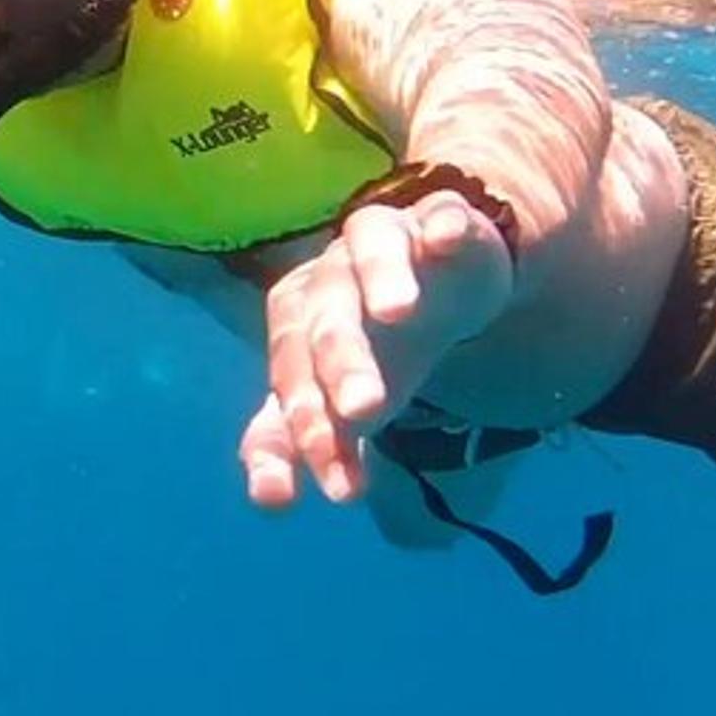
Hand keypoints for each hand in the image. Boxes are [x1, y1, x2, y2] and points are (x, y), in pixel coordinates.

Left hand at [239, 189, 514, 507]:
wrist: (438, 281)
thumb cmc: (376, 348)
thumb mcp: (338, 400)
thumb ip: (296, 442)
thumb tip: (269, 501)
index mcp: (298, 324)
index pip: (292, 372)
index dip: (310, 425)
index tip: (342, 484)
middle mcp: (334, 277)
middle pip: (327, 317)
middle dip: (341, 362)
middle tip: (364, 411)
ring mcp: (387, 241)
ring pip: (369, 248)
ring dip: (379, 276)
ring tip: (398, 312)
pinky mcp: (444, 220)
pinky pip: (442, 214)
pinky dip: (442, 223)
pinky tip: (446, 238)